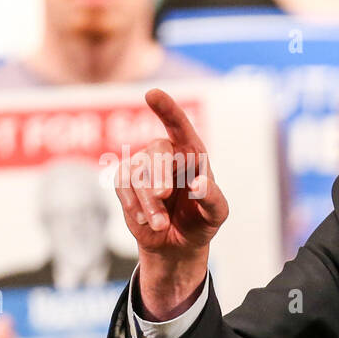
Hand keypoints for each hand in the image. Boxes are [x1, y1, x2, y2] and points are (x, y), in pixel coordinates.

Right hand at [113, 89, 228, 319]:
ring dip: (149, 202)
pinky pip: (122, 186)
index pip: (179, 126)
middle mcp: (166, 154)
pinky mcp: (125, 181)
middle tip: (163, 196)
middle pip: (157, 150)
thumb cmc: (201, 221)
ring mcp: (143, 165)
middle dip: (159, 174)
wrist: (177, 244)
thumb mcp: (216, 214)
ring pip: (138, 174)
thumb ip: (212, 198)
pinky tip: (146, 221)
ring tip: (161, 224)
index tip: (152, 94)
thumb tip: (198, 184)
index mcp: (192, 153)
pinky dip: (134, 205)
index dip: (167, 109)